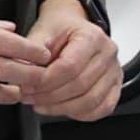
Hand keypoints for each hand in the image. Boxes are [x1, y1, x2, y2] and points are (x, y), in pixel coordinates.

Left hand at [25, 0, 124, 122]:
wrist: (72, 25)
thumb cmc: (58, 29)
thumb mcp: (40, 32)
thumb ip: (33, 54)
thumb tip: (24, 76)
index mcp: (91, 37)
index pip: (70, 67)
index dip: (46, 81)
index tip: (28, 86)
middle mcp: (108, 54)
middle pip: (80, 86)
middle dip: (50, 97)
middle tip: (29, 98)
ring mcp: (114, 71)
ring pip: (91, 101)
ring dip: (62, 108)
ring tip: (41, 105)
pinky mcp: (115, 86)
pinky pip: (102, 108)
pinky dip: (80, 114)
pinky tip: (62, 109)